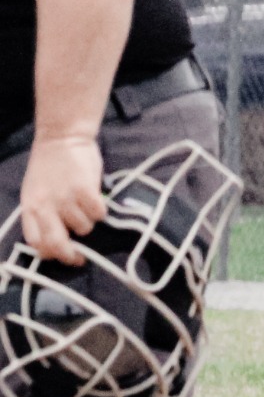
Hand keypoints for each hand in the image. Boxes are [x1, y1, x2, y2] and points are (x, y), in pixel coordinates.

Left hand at [17, 135, 105, 265]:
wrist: (62, 138)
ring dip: (88, 223)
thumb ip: (41, 212)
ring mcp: (66, 198)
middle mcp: (46, 205)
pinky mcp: (86, 190)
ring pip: (83, 227)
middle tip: (79, 258)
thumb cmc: (49, 165)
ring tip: (86, 210)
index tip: (59, 255)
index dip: (48, 253)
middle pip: (57, 243)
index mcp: (30, 206)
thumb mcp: (35, 191)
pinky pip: (98, 213)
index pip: (35, 241)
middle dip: (70, 255)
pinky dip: (100, 211)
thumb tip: (56, 237)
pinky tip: (96, 202)